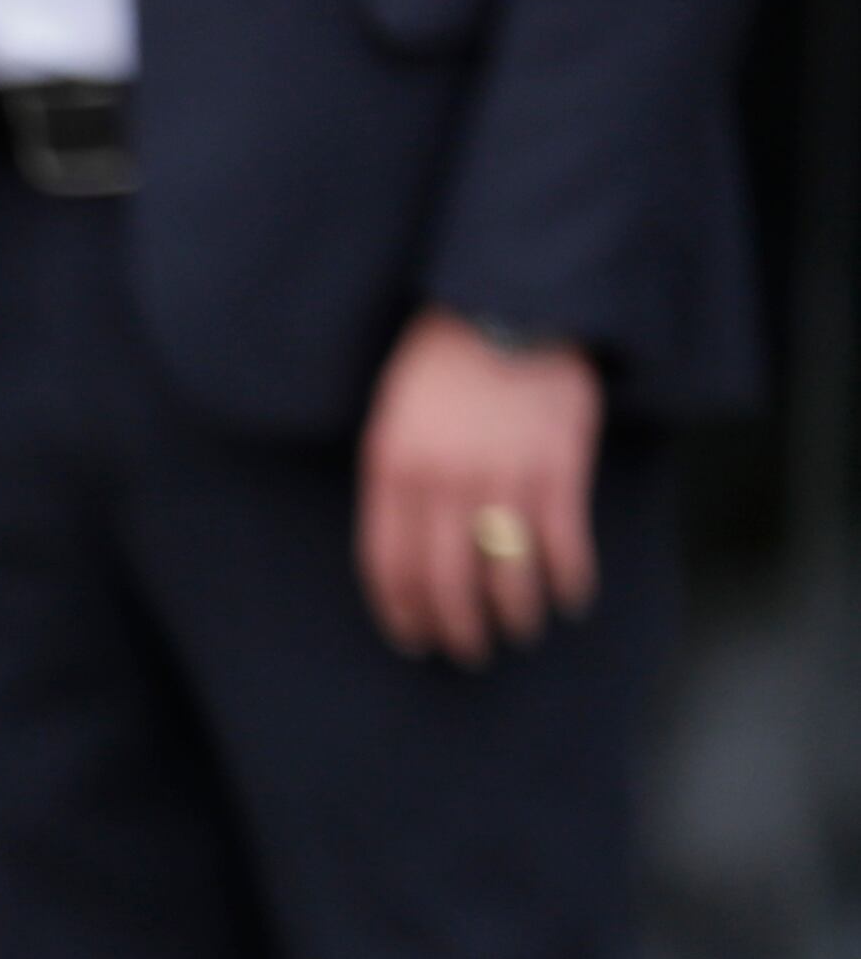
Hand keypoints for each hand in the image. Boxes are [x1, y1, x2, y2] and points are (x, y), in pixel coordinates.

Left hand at [357, 308, 601, 667]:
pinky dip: (568, 580)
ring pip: (506, 574)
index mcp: (393, 471)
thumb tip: (400, 559)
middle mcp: (444, 482)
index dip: (402, 615)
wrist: (505, 305)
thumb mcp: (390, 422)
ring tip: (516, 634)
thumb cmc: (440, 367)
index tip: (413, 641)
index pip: (389, 568)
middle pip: (445, 583)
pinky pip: (562, 542)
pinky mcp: (559, 465)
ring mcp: (504, 476)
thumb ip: (392, 487)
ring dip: (513, 616)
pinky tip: (569, 600)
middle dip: (456, 631)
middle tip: (467, 653)